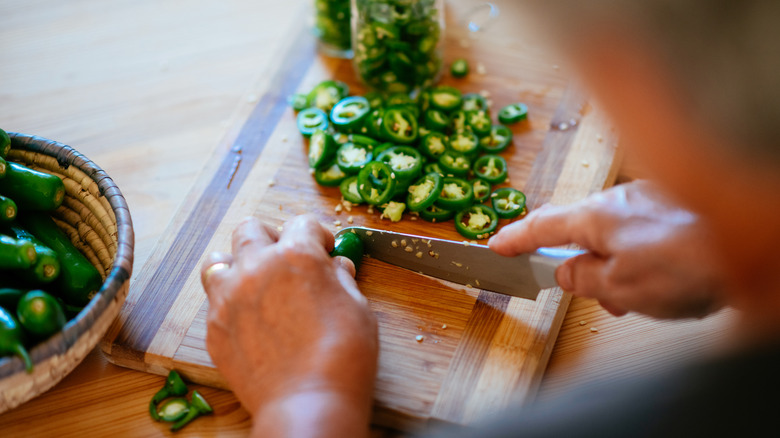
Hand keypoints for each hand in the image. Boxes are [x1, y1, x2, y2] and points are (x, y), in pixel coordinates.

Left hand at [201, 215, 377, 435]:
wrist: (308, 402)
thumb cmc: (343, 356)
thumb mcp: (358, 307)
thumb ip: (340, 279)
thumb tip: (335, 267)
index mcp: (297, 255)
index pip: (302, 222)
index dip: (317, 234)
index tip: (323, 249)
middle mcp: (257, 267)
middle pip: (251, 228)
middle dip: (271, 238)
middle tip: (286, 259)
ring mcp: (229, 297)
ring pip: (219, 259)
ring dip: (238, 264)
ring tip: (256, 283)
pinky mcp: (214, 327)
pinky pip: (214, 301)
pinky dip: (230, 302)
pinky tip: (250, 320)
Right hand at [488, 181, 725, 318]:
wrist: (751, 245)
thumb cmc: (686, 265)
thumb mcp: (618, 287)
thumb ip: (582, 280)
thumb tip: (566, 273)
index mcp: (594, 216)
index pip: (540, 227)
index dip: (515, 239)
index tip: (496, 245)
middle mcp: (619, 199)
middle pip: (583, 233)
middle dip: (586, 267)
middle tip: (599, 296)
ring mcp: (649, 199)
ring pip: (617, 236)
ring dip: (620, 267)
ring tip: (643, 298)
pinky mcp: (676, 206)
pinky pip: (644, 232)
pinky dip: (644, 258)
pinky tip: (667, 280)